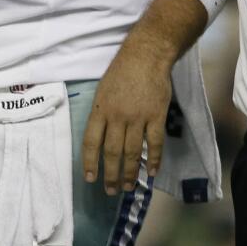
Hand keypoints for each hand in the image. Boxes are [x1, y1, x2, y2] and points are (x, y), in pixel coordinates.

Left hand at [81, 44, 171, 194]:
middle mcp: (117, 116)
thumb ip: (102, 113)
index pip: (91, 142)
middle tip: (111, 190)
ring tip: (128, 186)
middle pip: (112, 152)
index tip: (90, 178)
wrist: (146, 55)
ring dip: (130, 172)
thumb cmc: (122, 70)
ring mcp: (138, 117)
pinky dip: (154, 159)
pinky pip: (154, 143)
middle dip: (111, 175)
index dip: (90, 163)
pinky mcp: (156, 116)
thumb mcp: (103, 90)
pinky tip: (152, 172)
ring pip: (132, 152)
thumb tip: (99, 138)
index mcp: (101, 109)